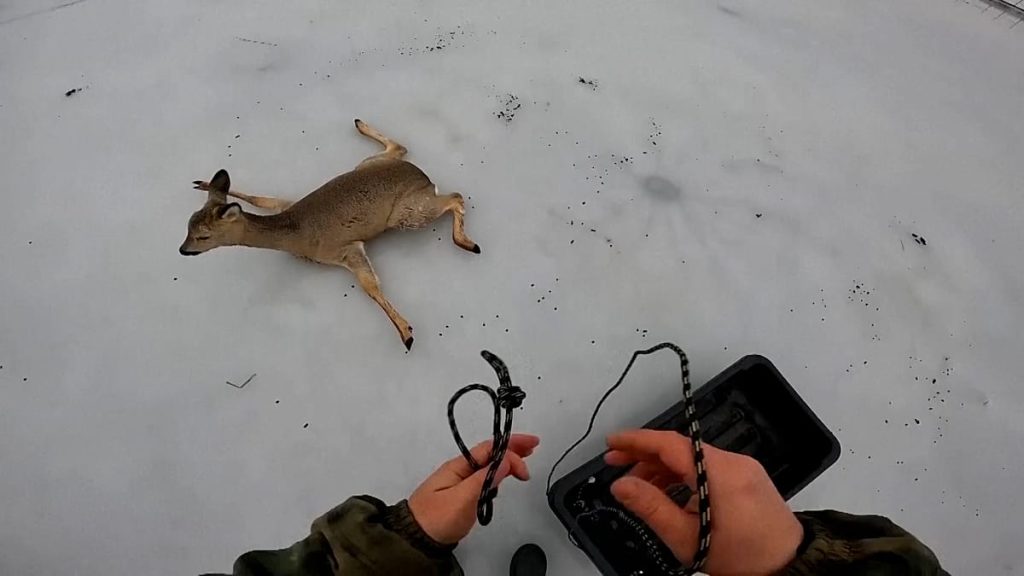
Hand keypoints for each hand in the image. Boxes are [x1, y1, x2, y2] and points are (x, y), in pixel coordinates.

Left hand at [408, 434, 539, 543]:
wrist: (415, 540)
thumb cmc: (434, 520)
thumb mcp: (463, 498)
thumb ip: (485, 479)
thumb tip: (505, 462)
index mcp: (459, 466)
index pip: (490, 449)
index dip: (512, 447)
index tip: (529, 455)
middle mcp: (459, 470)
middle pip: (490, 452)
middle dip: (512, 447)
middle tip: (532, 445)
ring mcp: (459, 482)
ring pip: (487, 464)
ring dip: (506, 460)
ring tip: (522, 459)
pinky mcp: (460, 494)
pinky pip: (483, 477)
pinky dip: (497, 473)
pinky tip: (504, 477)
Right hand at [606, 429, 802, 575]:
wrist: (789, 568)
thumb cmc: (744, 560)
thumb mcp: (688, 538)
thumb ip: (651, 508)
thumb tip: (620, 485)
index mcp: (721, 474)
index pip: (671, 444)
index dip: (637, 440)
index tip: (613, 442)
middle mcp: (735, 463)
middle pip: (680, 448)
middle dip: (645, 454)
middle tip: (614, 462)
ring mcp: (744, 468)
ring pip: (692, 457)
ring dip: (662, 467)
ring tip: (637, 485)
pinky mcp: (747, 477)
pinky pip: (707, 466)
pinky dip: (682, 474)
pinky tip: (666, 491)